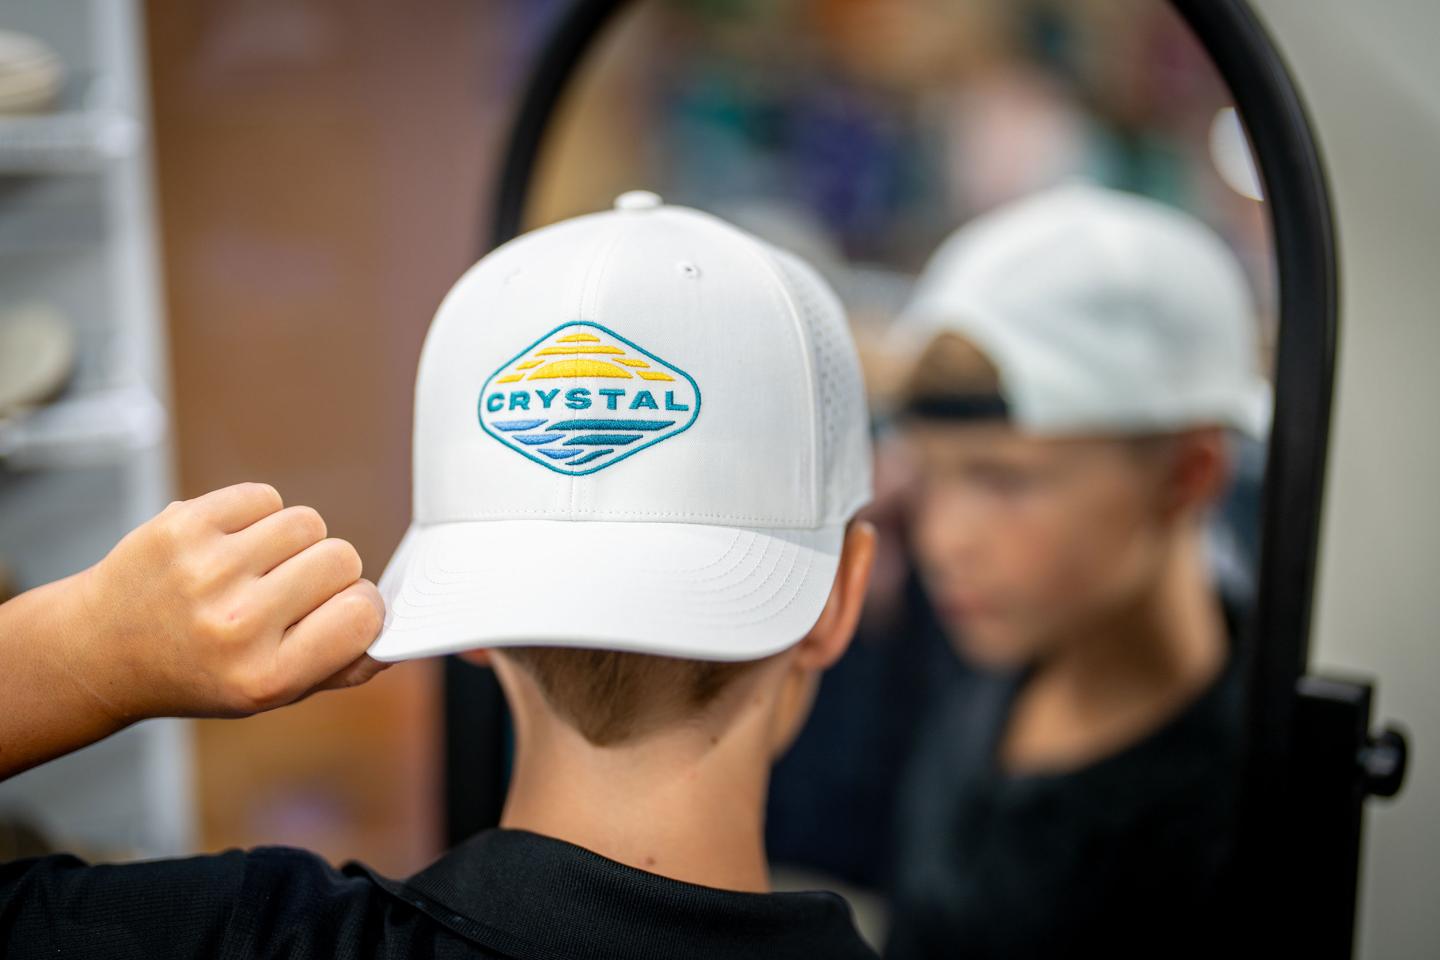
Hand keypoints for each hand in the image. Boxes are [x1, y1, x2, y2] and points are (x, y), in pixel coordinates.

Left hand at [66, 482, 388, 721]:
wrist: (100, 650)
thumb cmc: (198, 671)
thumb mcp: (271, 693)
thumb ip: (340, 667)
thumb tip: (392, 634)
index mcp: (265, 676)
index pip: (364, 613)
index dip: (363, 606)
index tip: (343, 610)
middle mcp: (235, 625)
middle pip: (342, 558)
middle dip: (328, 571)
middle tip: (290, 592)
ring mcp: (206, 570)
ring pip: (307, 522)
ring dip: (294, 541)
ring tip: (258, 567)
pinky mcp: (183, 525)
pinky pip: (264, 496)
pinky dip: (258, 515)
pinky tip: (231, 544)